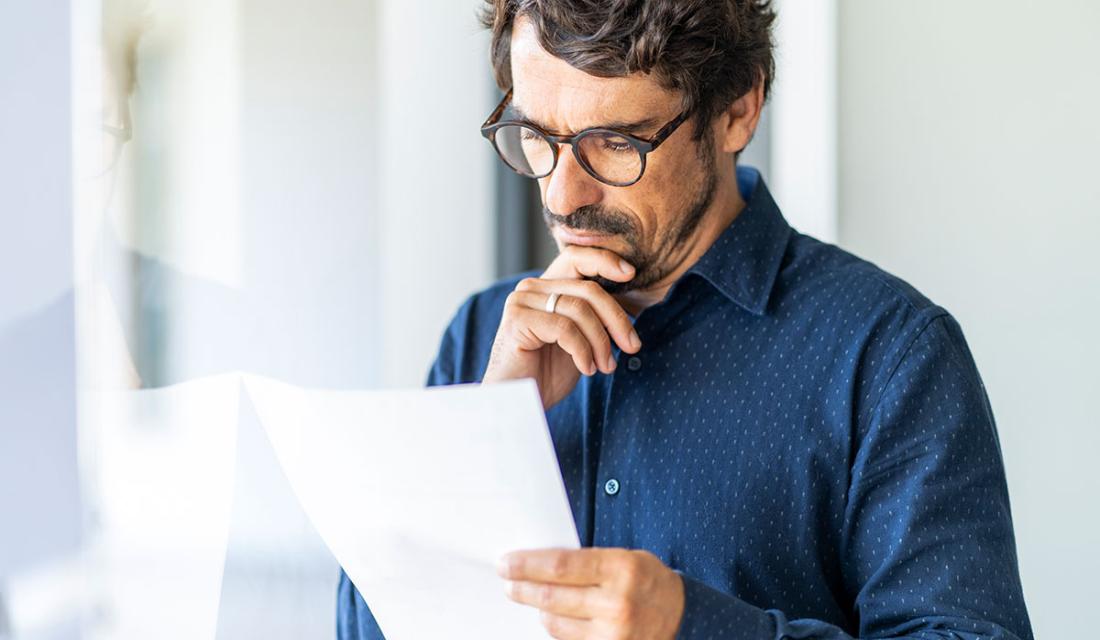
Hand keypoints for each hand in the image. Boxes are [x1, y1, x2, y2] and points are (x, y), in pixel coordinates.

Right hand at [482, 246, 641, 408]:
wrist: (516, 402)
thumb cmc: (546, 374)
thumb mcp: (579, 340)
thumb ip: (594, 318)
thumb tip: (630, 304)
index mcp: (546, 286)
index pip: (577, 259)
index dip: (605, 261)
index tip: (631, 275)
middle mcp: (531, 288)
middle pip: (588, 289)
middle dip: (617, 319)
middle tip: (632, 346)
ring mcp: (521, 302)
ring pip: (580, 310)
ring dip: (601, 342)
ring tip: (605, 366)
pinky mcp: (517, 320)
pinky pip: (565, 328)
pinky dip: (583, 351)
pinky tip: (586, 369)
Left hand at [498, 547, 684, 639]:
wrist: (681, 615)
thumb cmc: (646, 581)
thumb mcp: (624, 558)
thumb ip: (587, 560)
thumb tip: (538, 562)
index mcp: (621, 569)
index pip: (560, 565)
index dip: (527, 564)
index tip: (507, 563)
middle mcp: (617, 603)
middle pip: (551, 596)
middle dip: (521, 587)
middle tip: (508, 580)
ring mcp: (613, 633)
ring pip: (553, 621)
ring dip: (538, 608)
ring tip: (534, 596)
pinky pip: (566, 639)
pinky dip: (555, 626)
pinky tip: (554, 615)